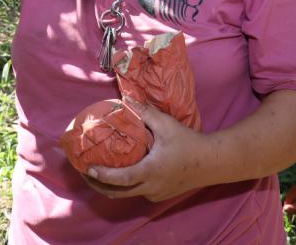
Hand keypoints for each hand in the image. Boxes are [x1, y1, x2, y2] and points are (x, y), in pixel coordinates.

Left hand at [84, 98, 213, 202]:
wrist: (212, 162)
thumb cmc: (189, 142)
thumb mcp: (166, 125)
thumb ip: (145, 113)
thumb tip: (126, 100)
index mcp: (150, 171)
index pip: (121, 179)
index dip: (103, 175)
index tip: (88, 169)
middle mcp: (150, 187)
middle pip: (117, 193)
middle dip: (97, 185)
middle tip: (84, 172)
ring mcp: (155, 194)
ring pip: (126, 194)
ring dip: (110, 187)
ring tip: (96, 173)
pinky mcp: (160, 195)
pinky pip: (137, 192)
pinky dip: (125, 185)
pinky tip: (120, 173)